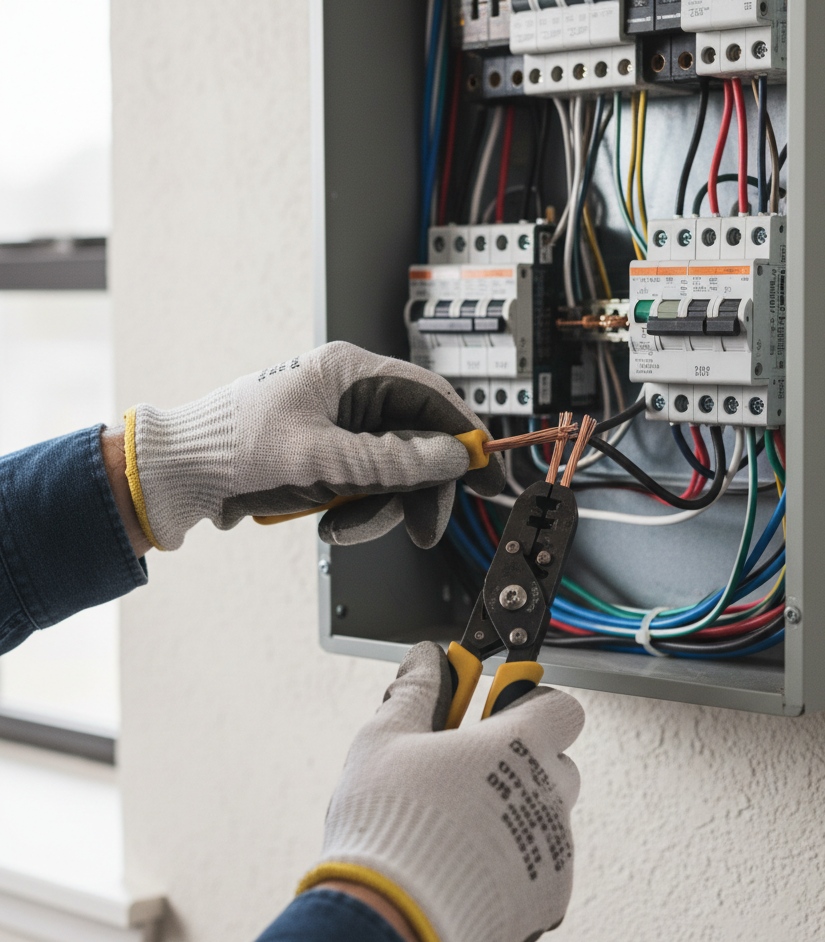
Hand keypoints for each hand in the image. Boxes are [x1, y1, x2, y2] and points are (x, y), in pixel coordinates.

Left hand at [123, 342, 504, 550]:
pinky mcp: (326, 454)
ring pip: (393, 469)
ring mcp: (338, 425)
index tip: (490, 471)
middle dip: (420, 489)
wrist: (178, 477)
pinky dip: (357, 509)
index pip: (432, 396)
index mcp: (350, 372)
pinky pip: (365, 483)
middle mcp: (349, 393)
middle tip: (425, 528)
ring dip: (381, 507)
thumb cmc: (235, 452)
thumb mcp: (325, 461)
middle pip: (417, 439)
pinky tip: (332, 525)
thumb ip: (397, 460)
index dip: (467, 435)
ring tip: (345, 530)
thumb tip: (455, 456)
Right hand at [297, 642, 584, 941]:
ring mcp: (553, 850)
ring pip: (548, 817)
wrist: (391, 920)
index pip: (560, 706)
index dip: (529, 702)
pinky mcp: (548, 899)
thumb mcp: (386, 737)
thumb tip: (428, 659)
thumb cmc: (387, 825)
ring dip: (516, 814)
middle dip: (520, 761)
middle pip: (556, 761)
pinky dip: (514, 864)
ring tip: (458, 827)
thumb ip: (418, 690)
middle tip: (469, 769)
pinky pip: (542, 868)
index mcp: (517, 745)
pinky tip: (465, 868)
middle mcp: (548, 794)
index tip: (497, 708)